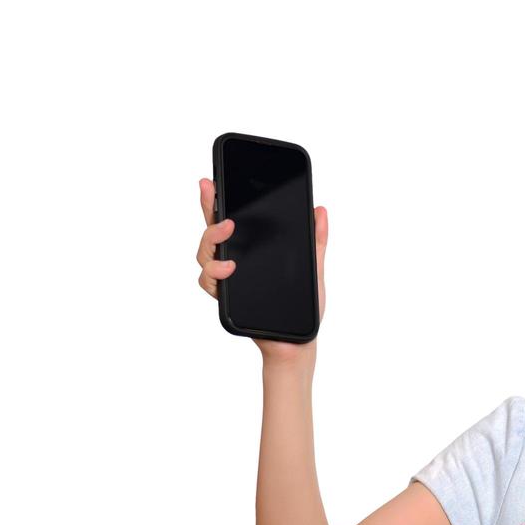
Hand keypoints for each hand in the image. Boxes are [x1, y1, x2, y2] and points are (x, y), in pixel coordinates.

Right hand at [195, 177, 328, 363]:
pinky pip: (208, 283)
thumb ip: (316, 240)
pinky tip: (229, 269)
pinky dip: (215, 274)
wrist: (299, 342)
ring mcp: (227, 281)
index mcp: (252, 251)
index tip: (210, 181)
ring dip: (212, 244)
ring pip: (204, 256)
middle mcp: (234, 263)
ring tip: (229, 237)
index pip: (229, 221)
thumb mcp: (314, 268)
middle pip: (210, 234)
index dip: (216, 201)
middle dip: (209, 214)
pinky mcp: (226, 299)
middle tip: (226, 213)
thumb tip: (320, 210)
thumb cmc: (304, 308)